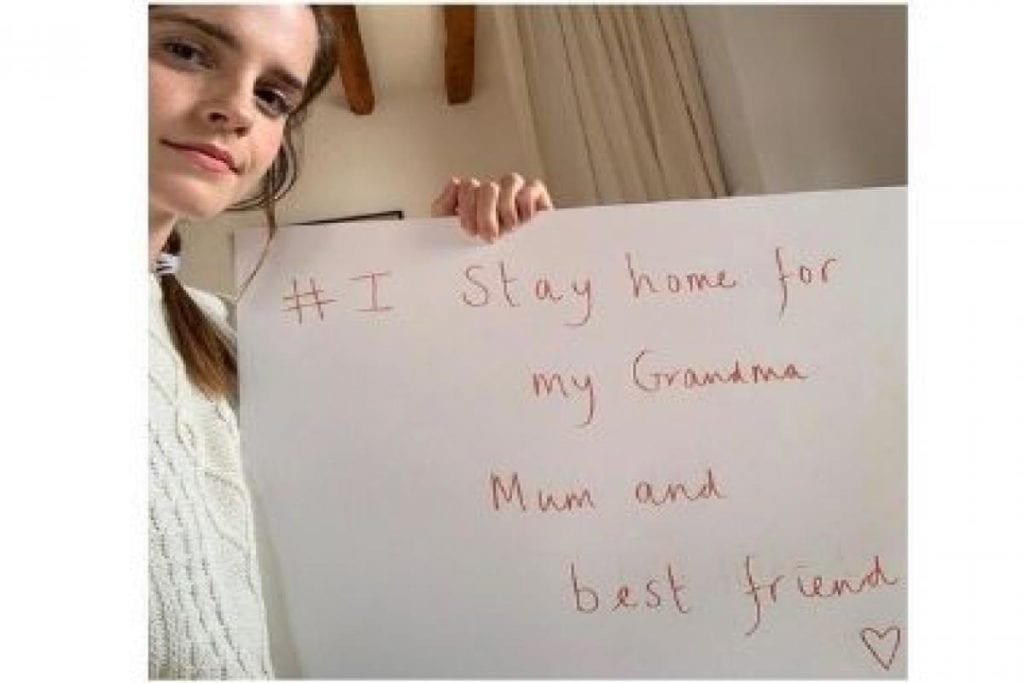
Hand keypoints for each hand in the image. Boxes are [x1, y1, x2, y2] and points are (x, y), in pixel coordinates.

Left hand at [430, 173, 553, 242]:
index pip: (468, 186)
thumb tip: (455, 182)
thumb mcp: (452, 234)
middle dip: (486, 213)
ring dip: (506, 207)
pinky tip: (523, 220)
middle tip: (488, 236)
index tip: (469, 231)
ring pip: (511, 180)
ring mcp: (516, 194)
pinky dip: (526, 202)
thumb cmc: (476, 254)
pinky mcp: (538, 198)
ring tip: (508, 229)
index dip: (467, 206)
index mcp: (473, 199)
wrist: (511, 275)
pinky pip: (533, 187)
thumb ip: (443, 207)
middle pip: (488, 187)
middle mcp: (495, 193)